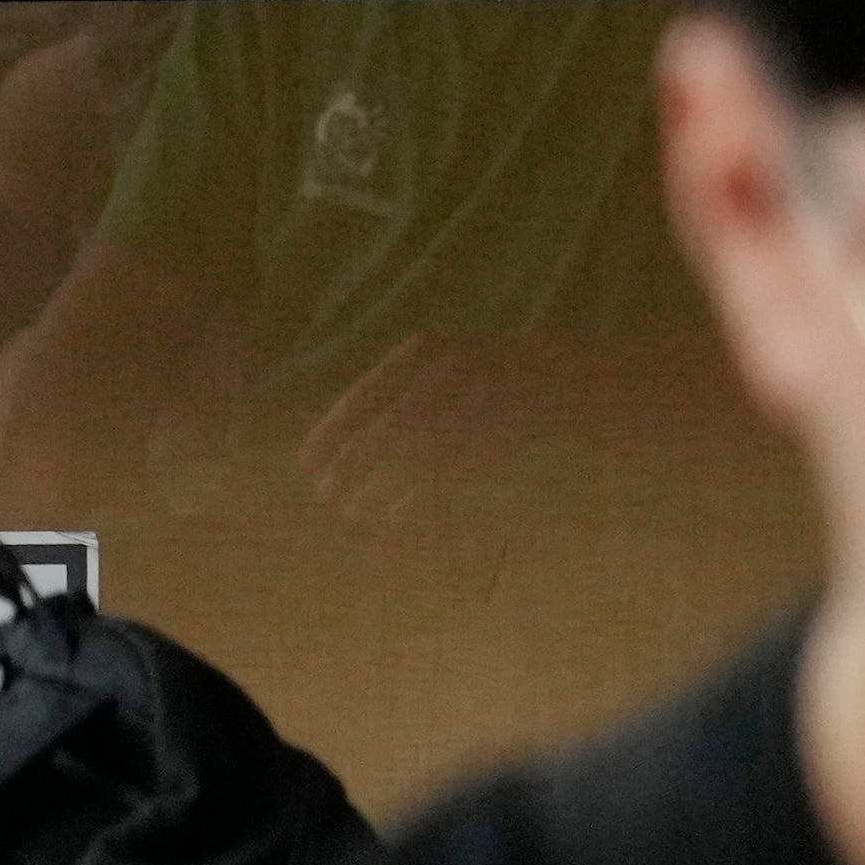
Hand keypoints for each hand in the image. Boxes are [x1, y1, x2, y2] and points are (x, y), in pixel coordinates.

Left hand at [294, 330, 508, 531]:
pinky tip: (392, 514)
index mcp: (422, 350)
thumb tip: (343, 433)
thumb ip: (398, 387)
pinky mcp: (494, 434)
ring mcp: (472, 402)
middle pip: (383, 428)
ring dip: (376, 485)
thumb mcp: (437, 360)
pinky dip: (415, 493)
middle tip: (322, 492)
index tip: (305, 460)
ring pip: (410, 454)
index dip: (330, 431)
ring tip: (350, 510)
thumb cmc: (484, 373)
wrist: (558, 372)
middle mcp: (444, 372)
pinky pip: (445, 470)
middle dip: (348, 463)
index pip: (362, 396)